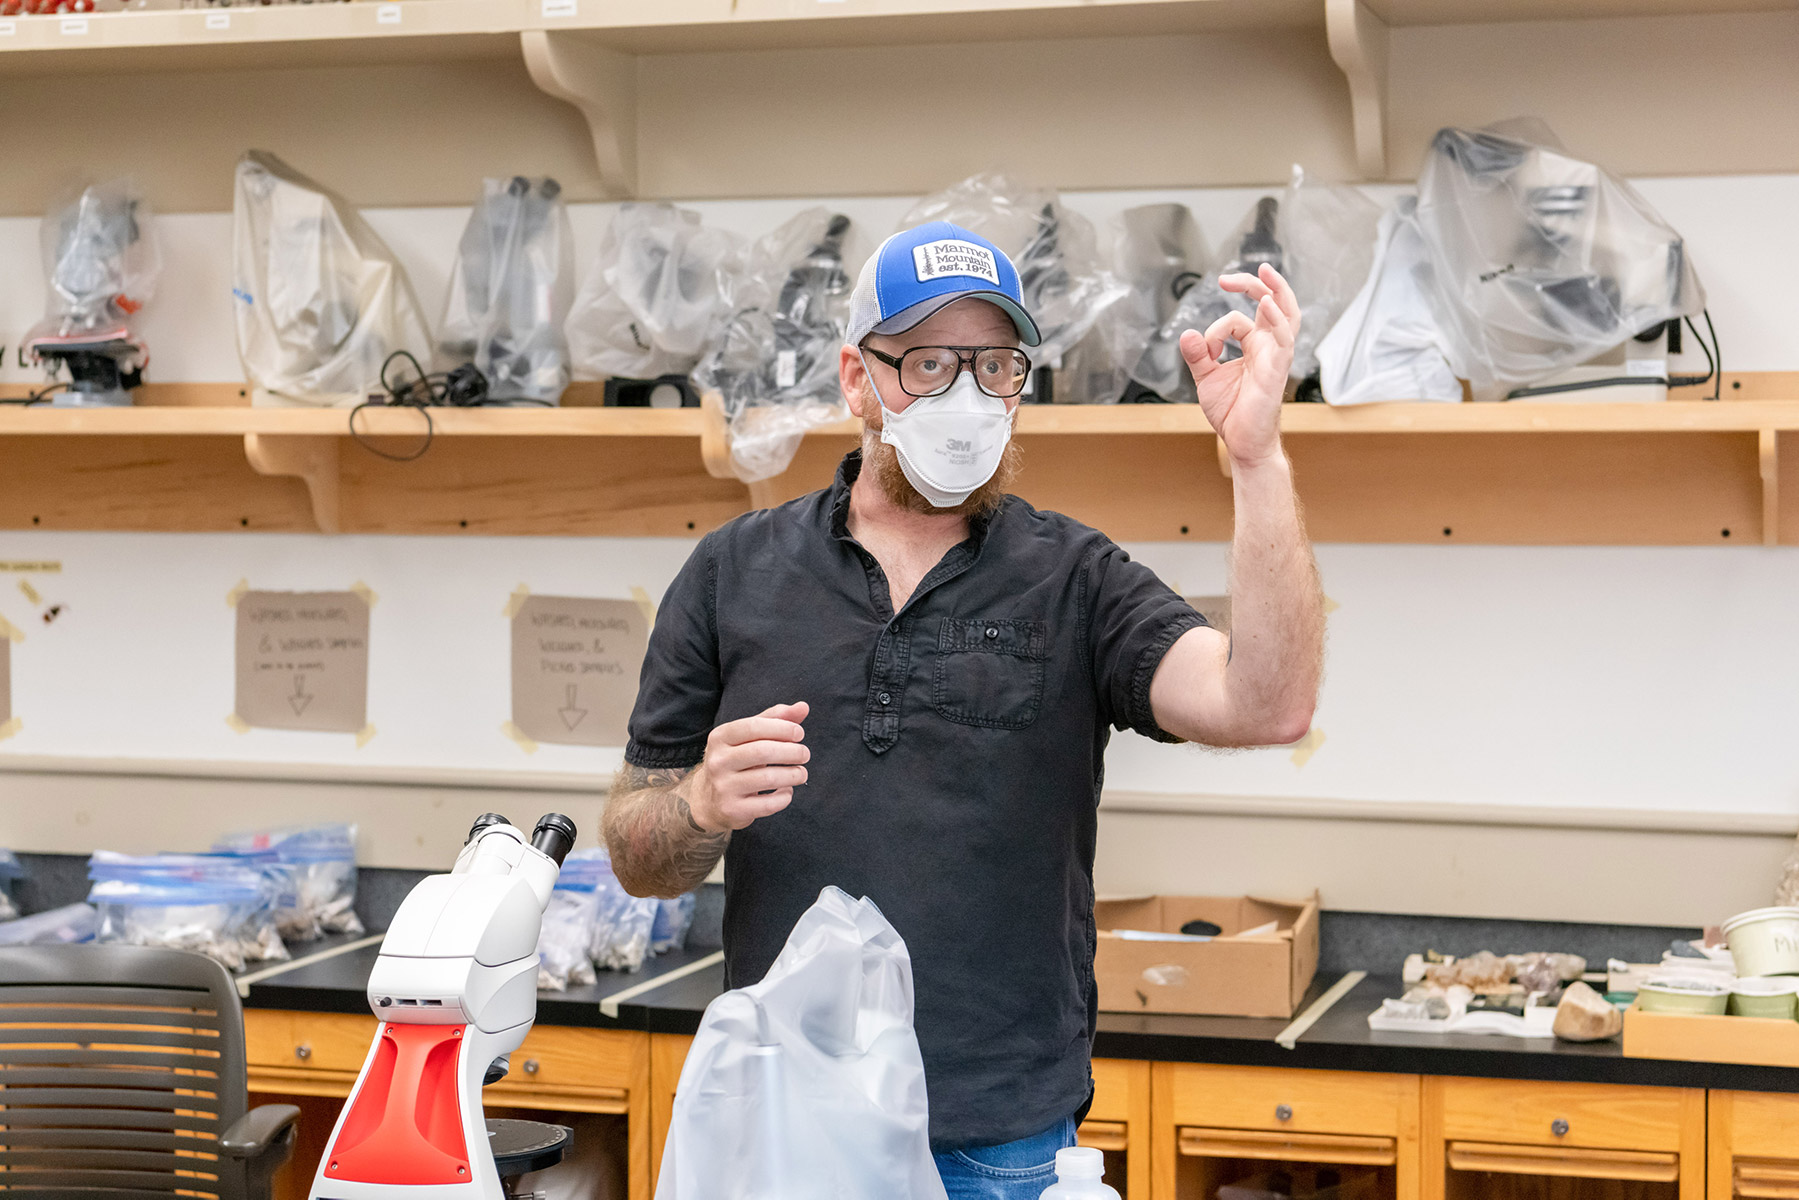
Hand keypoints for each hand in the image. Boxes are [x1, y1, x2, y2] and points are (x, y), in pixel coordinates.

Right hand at [689, 701, 809, 832]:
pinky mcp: (732, 809)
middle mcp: (718, 761)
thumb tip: (803, 706)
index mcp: (720, 737)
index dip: (782, 728)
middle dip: (792, 752)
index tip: (799, 734)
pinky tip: (787, 791)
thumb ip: (775, 719)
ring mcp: (723, 787)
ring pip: (768, 778)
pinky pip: (768, 804)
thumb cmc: (737, 760)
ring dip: (794, 775)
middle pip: (763, 751)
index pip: (754, 726)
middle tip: (805, 754)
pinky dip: (785, 797)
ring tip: (801, 773)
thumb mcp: (749, 736)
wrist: (708, 800)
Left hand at [1180, 263, 1299, 468]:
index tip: (1203, 349)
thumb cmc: (1231, 412)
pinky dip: (1276, 319)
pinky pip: (1283, 339)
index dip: (1215, 330)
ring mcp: (1275, 357)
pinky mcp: (1276, 370)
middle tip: (1229, 277)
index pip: (1238, 320)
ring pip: (1287, 315)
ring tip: (1263, 272)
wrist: (1242, 443)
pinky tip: (1266, 303)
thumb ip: (1197, 355)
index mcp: (1254, 346)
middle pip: (1273, 304)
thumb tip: (1186, 332)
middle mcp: (1268, 347)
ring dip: (1277, 290)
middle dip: (1255, 284)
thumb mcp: (1206, 379)